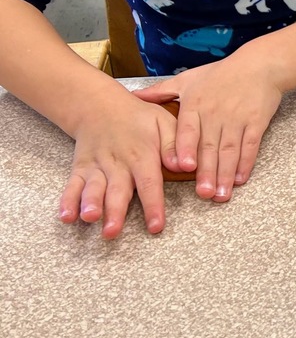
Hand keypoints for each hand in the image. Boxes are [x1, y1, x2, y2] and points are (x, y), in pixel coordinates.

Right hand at [59, 91, 176, 238]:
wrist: (100, 106)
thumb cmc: (139, 118)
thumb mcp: (164, 122)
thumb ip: (174, 144)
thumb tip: (186, 165)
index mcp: (142, 154)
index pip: (149, 183)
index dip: (153, 205)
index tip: (156, 226)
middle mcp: (117, 163)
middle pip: (117, 190)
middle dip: (115, 211)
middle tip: (113, 231)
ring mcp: (96, 166)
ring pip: (93, 188)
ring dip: (90, 204)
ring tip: (90, 218)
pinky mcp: (80, 169)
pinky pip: (72, 185)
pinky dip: (68, 201)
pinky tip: (67, 217)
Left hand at [132, 51, 282, 203]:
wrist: (259, 65)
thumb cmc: (221, 73)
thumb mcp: (188, 78)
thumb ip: (160, 92)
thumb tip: (133, 97)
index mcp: (196, 104)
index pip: (189, 129)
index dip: (187, 147)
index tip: (185, 166)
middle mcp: (216, 113)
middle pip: (210, 147)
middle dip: (207, 172)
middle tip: (203, 194)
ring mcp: (237, 119)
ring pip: (230, 150)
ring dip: (226, 174)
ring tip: (221, 195)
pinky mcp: (256, 122)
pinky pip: (250, 146)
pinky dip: (246, 163)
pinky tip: (241, 179)